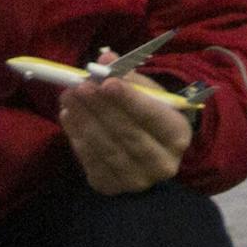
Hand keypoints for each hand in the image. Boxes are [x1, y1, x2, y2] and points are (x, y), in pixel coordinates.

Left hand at [58, 58, 196, 194]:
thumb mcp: (148, 92)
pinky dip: (78, 138)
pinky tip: (69, 116)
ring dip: (85, 121)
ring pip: (108, 149)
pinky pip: (92, 163)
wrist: (149, 148)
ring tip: (69, 96)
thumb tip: (106, 59)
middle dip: (102, 108)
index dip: (129, 99)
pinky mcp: (113, 188)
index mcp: (178, 134)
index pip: (153, 117)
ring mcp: (137, 181)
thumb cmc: (151, 113)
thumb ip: (129, 76)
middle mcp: (163, 163)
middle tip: (81, 86)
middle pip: (129, 135)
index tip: (107, 81)